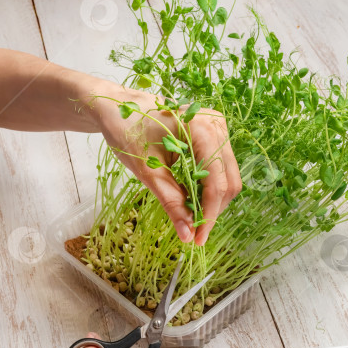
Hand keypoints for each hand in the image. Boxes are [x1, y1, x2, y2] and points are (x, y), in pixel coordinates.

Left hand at [88, 82, 241, 245]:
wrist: (119, 108)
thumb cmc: (128, 132)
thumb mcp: (148, 172)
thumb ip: (171, 202)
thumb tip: (187, 235)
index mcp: (202, 129)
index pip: (216, 182)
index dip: (209, 214)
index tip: (199, 239)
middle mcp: (217, 127)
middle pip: (228, 183)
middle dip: (213, 210)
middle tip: (194, 232)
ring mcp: (219, 130)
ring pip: (228, 179)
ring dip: (213, 202)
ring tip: (192, 215)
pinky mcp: (216, 137)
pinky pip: (221, 171)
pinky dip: (209, 190)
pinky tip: (193, 198)